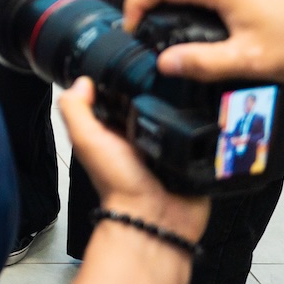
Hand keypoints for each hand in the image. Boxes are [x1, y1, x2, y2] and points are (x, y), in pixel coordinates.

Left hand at [59, 78, 209, 240]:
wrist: (154, 218)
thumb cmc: (119, 185)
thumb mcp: (87, 141)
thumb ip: (76, 111)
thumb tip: (80, 81)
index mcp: (115, 126)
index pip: (121, 92)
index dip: (126, 78)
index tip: (137, 65)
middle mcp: (143, 131)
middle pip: (155, 99)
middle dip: (162, 90)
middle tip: (169, 83)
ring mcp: (170, 142)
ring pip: (181, 113)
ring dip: (187, 107)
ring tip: (189, 101)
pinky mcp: (195, 153)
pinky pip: (205, 132)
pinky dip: (206, 125)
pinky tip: (207, 118)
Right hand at [123, 0, 283, 84]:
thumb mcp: (249, 60)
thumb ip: (202, 62)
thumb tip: (163, 64)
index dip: (135, 5)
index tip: (130, 29)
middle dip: (152, 7)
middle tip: (147, 37)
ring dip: (174, 5)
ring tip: (171, 35)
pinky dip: (194, 3)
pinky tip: (202, 28)